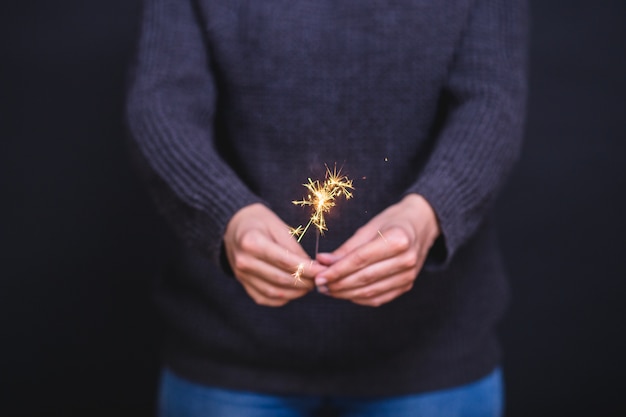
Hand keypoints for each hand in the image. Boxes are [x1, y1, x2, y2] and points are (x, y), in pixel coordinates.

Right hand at [224, 203, 324, 306]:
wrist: (232, 226)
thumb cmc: (259, 222)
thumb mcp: (277, 226)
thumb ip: (293, 248)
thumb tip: (311, 267)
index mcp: (252, 242)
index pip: (285, 261)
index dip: (307, 269)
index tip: (322, 270)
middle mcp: (244, 261)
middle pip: (280, 279)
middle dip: (304, 282)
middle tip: (319, 279)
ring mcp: (241, 275)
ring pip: (274, 292)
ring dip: (295, 293)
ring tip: (309, 286)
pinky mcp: (243, 283)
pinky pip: (265, 298)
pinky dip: (282, 298)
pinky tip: (293, 291)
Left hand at [315, 194, 439, 306]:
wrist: (423, 225)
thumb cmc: (392, 222)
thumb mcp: (369, 227)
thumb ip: (347, 248)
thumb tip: (323, 262)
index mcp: (397, 239)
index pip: (360, 260)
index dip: (337, 270)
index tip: (319, 276)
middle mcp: (406, 259)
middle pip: (364, 278)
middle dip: (337, 284)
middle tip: (320, 285)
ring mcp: (409, 275)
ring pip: (370, 292)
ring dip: (345, 294)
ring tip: (328, 290)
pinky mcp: (407, 285)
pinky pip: (379, 298)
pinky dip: (359, 298)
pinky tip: (345, 293)